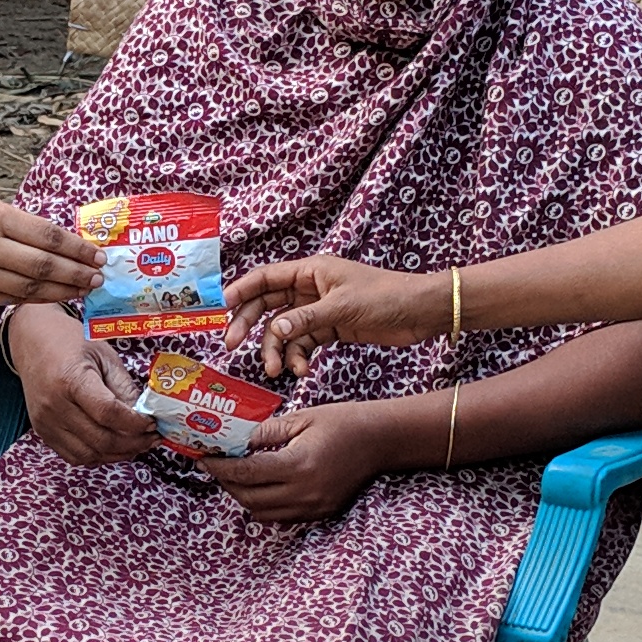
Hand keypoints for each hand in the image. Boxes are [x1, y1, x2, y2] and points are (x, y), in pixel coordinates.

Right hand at [0, 199, 104, 309]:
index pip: (47, 235)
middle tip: (98, 278)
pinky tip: (53, 296)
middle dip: (76, 274)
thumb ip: (25, 227)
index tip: (97, 256)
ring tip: (82, 290)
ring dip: (61, 292)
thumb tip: (70, 246)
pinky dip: (35, 300)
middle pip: (42, 266)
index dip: (77, 249)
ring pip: (28, 289)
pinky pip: (9, 300)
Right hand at [8, 308, 159, 467]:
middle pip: (100, 439)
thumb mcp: (104, 356)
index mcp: (70, 379)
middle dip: (133, 443)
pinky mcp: (43, 432)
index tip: (153, 423)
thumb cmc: (70, 343)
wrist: (32, 342)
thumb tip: (146, 415)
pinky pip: (75, 457)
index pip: (108, 413)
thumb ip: (124, 388)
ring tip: (137, 445)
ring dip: (118, 454)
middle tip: (151, 438)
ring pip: (89, 454)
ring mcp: (46, 422)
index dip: (135, 423)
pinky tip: (114, 446)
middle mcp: (54, 405)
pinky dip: (98, 456)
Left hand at [199, 405, 381, 525]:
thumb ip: (264, 433)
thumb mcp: (300, 419)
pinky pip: (281, 517)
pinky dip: (265, 504)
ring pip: (262, 513)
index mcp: (298, 465)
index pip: (246, 473)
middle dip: (227, 483)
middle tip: (217, 465)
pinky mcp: (320, 514)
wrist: (380, 441)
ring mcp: (313, 507)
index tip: (203, 458)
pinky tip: (264, 485)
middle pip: (248, 498)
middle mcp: (304, 493)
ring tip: (239, 475)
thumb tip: (233, 441)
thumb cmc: (341, 422)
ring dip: (244, 496)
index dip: (220, 467)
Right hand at [227, 255, 443, 376]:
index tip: (220, 308)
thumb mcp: (343, 307)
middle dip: (250, 326)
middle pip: (268, 305)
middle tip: (233, 347)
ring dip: (277, 350)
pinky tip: (302, 370)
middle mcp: (311, 288)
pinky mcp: (331, 329)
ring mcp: (319, 310)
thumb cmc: (386, 296)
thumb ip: (306, 319)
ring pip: (284, 330)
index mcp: (311, 270)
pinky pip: (303, 343)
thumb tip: (274, 331)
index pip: (266, 277)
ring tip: (278, 371)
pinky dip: (299, 357)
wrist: (421, 312)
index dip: (241, 291)